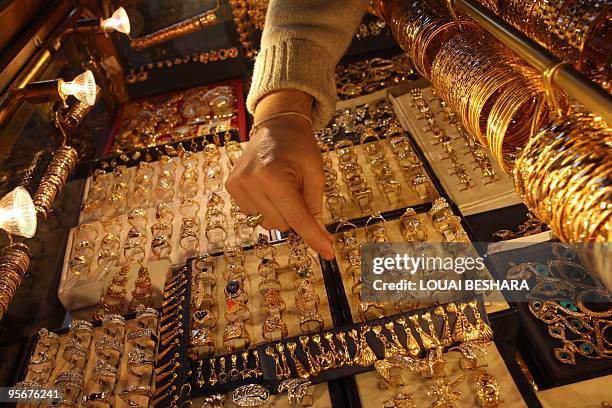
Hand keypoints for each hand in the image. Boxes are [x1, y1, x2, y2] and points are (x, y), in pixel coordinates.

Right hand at [226, 90, 334, 259]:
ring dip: (279, 211)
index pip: (298, 218)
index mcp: (275, 177)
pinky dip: (265, 206)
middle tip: (298, 190)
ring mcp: (238, 185)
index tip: (328, 253)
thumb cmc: (300, 148)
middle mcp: (252, 182)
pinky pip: (253, 214)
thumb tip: (322, 239)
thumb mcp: (316, 176)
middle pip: (282, 225)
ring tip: (281, 184)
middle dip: (295, 215)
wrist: (277, 124)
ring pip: (267, 222)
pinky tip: (267, 186)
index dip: (314, 238)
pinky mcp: (231, 186)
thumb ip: (316, 209)